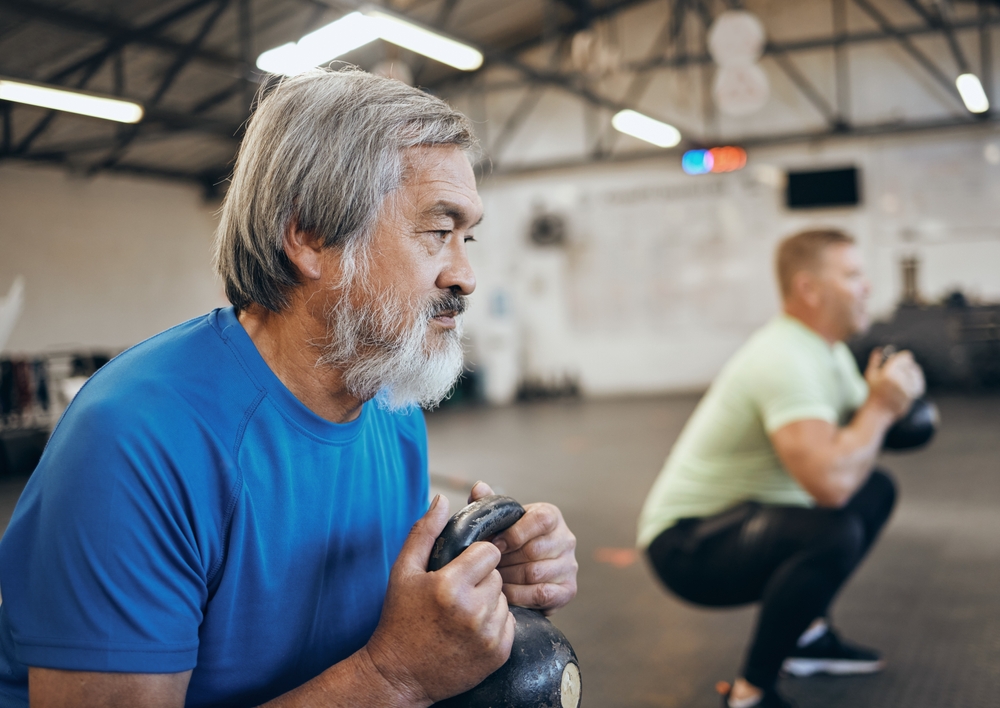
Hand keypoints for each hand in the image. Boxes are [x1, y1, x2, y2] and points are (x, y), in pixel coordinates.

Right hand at [365, 495, 514, 705]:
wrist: (400, 674)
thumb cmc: (400, 619)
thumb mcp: (403, 571)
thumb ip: (425, 532)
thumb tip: (442, 499)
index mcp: (450, 586)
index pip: (489, 552)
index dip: (475, 557)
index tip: (461, 567)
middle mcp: (473, 611)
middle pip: (496, 575)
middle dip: (480, 580)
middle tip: (457, 594)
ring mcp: (488, 635)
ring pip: (504, 599)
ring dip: (488, 602)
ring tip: (461, 613)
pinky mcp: (499, 653)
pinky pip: (509, 623)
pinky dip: (494, 624)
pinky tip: (470, 631)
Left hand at [469, 482, 577, 614]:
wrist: (525, 570)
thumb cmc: (510, 541)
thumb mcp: (501, 520)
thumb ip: (490, 504)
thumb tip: (479, 487)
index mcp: (551, 516)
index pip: (540, 520)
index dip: (513, 534)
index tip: (493, 544)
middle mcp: (566, 539)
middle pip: (534, 550)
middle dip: (505, 560)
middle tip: (487, 565)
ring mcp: (570, 565)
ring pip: (536, 573)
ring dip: (509, 578)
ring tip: (493, 578)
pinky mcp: (568, 589)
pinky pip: (542, 594)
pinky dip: (519, 595)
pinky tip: (505, 593)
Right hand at [865, 347, 925, 418]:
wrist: (877, 412)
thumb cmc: (872, 393)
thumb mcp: (870, 376)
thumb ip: (875, 362)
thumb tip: (878, 350)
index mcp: (887, 373)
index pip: (903, 358)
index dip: (905, 356)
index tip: (906, 356)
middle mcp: (898, 380)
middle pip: (910, 365)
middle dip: (909, 364)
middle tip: (907, 364)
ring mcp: (905, 389)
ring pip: (916, 374)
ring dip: (914, 372)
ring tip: (911, 372)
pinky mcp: (911, 396)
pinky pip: (919, 384)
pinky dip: (918, 381)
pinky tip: (914, 380)